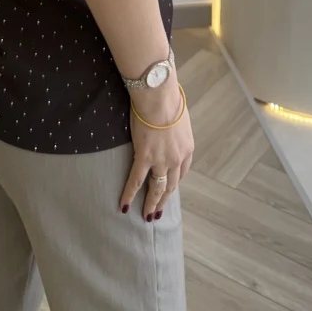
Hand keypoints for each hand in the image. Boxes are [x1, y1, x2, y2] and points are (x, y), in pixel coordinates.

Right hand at [120, 82, 193, 220]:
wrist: (159, 96)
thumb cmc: (168, 99)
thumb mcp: (179, 116)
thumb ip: (175, 127)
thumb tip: (169, 124)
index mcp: (187, 148)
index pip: (182, 172)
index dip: (175, 181)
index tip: (169, 188)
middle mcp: (177, 158)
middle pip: (172, 184)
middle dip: (164, 199)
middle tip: (158, 212)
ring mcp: (161, 160)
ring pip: (157, 187)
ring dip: (152, 203)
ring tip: (147, 216)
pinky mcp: (144, 157)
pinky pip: (136, 180)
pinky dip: (129, 194)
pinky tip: (124, 205)